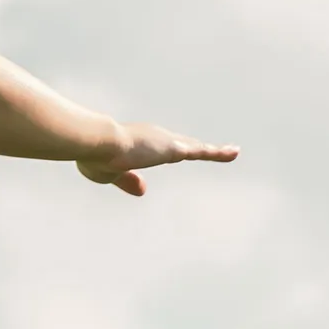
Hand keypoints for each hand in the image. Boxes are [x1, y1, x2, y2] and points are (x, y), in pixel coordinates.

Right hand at [76, 119, 240, 196]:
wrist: (97, 142)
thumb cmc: (96, 156)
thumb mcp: (109, 174)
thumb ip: (127, 181)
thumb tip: (143, 191)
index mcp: (137, 143)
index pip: (158, 148)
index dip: (169, 150)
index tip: (180, 152)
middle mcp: (153, 138)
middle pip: (181, 144)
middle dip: (196, 148)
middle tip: (214, 150)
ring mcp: (164, 141)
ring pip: (194, 147)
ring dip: (214, 151)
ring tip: (232, 152)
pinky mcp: (173, 148)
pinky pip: (202, 151)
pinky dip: (218, 153)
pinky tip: (233, 152)